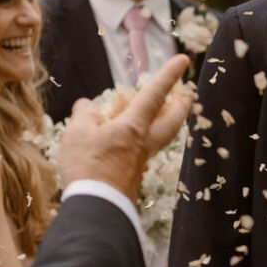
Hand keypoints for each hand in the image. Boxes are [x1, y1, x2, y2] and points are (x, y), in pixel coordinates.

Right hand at [58, 56, 191, 199]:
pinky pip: (144, 152)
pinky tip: (134, 141)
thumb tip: (87, 106)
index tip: (183, 59)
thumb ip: (84, 116)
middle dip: (183, 104)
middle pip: (173, 120)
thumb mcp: (77, 134)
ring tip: (167, 114)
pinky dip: (146, 140)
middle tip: (190, 93)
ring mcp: (142, 162)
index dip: (169, 74)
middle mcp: (144, 143)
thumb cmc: (86, 167)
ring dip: (169, 122)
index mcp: (133, 127)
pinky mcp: (135, 176)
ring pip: (162, 137)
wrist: (96, 207)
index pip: (155, 93)